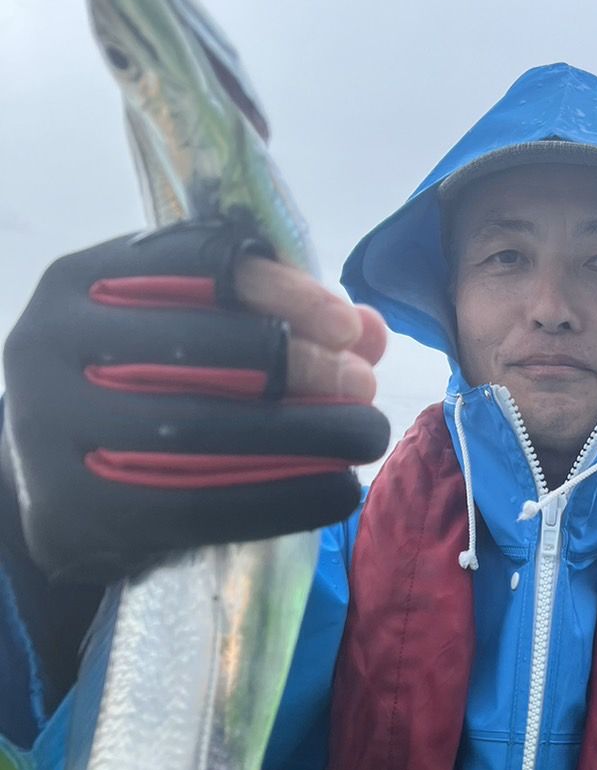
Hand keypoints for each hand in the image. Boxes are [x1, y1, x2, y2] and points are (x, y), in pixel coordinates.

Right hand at [2, 221, 390, 583]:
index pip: (194, 262)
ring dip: (306, 433)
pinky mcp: (79, 507)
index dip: (284, 290)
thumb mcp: (186, 338)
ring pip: (203, 428)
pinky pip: (202, 505)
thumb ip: (276, 321)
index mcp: (83, 280)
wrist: (54, 490)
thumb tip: (371, 331)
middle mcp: (52, 342)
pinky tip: (338, 491)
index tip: (348, 323)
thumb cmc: (136, 392)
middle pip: (202, 347)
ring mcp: (56, 427)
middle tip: (363, 387)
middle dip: (302, 365)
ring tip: (364, 436)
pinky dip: (285, 499)